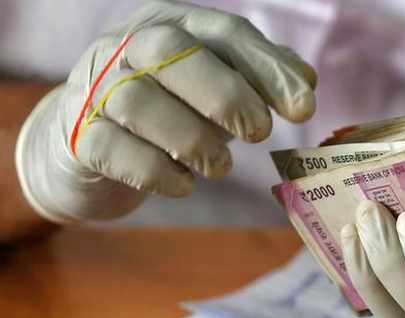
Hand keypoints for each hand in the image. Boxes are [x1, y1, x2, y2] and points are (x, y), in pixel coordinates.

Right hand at [15, 0, 315, 222]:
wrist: (85, 146)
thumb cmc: (167, 112)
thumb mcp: (213, 88)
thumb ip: (256, 78)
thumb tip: (305, 81)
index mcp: (170, 25)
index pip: (225, 32)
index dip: (269, 68)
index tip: (305, 108)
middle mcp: (126, 48)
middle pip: (170, 51)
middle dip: (226, 95)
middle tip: (258, 134)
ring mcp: (94, 90)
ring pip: (138, 101)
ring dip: (193, 140)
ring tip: (220, 167)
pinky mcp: (78, 137)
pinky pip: (114, 149)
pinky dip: (157, 172)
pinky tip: (183, 184)